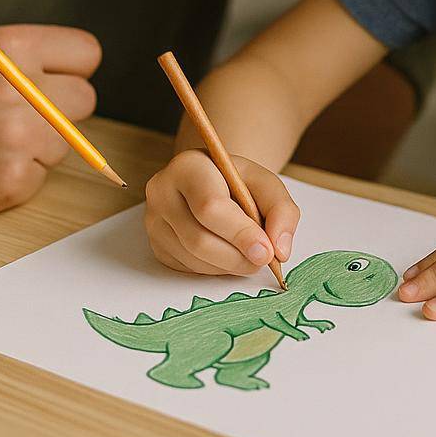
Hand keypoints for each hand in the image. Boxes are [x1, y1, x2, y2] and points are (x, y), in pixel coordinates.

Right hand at [0, 24, 100, 215]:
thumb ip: (28, 61)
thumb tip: (80, 78)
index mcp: (12, 46)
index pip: (86, 53)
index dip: (70, 70)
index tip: (54, 81)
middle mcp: (20, 86)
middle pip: (85, 99)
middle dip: (60, 111)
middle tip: (18, 118)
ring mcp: (18, 135)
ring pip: (66, 143)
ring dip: (37, 147)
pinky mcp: (11, 179)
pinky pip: (41, 178)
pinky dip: (16, 178)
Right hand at [144, 150, 299, 275]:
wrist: (211, 182)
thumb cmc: (237, 182)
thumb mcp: (265, 183)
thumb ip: (281, 211)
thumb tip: (279, 250)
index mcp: (188, 167)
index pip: (210, 207)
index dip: (240, 233)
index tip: (266, 251)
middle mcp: (162, 191)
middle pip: (199, 239)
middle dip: (238, 257)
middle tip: (263, 259)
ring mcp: (154, 220)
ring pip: (195, 258)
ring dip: (229, 265)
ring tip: (248, 253)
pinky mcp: (156, 244)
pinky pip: (188, 268)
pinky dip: (215, 269)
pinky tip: (227, 253)